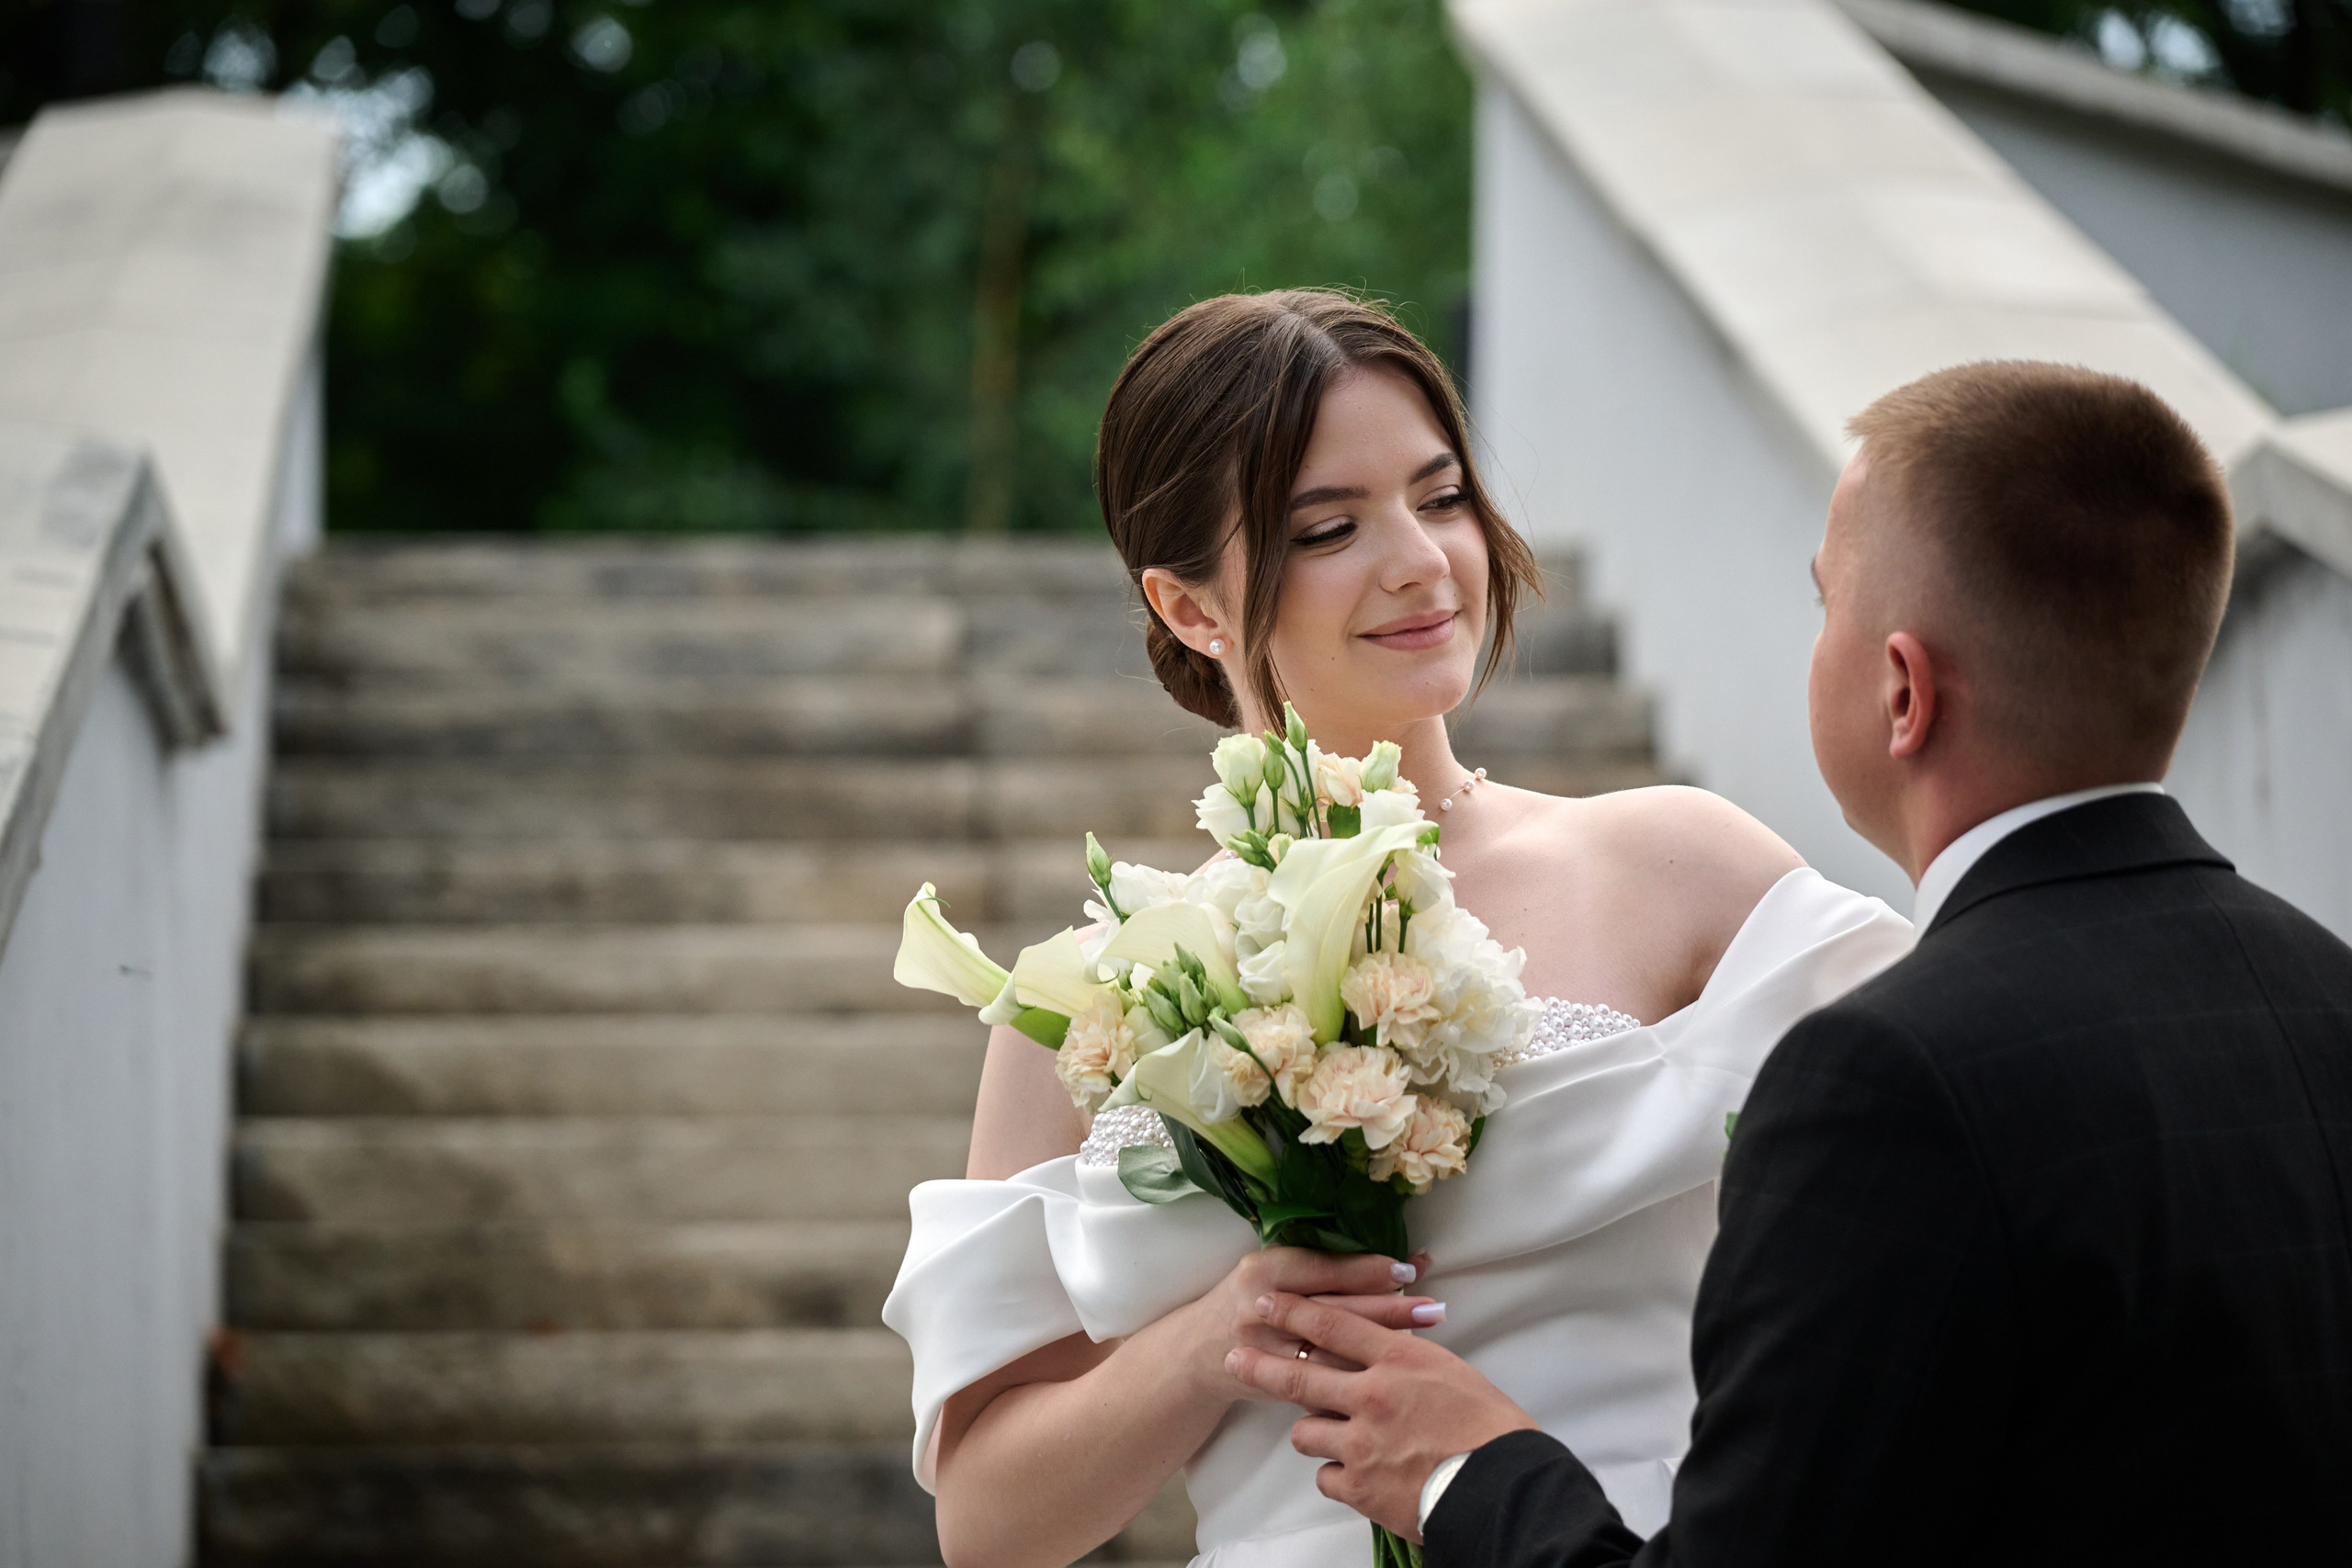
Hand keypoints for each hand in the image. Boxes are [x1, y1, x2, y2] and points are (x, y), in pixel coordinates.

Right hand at [1185, 1250, 1437, 1399]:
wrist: (1197, 1354)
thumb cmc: (1246, 1302)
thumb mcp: (1267, 1271)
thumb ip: (1312, 1267)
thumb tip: (1382, 1259)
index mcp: (1265, 1271)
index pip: (1324, 1268)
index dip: (1367, 1269)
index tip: (1409, 1267)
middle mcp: (1263, 1309)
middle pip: (1336, 1309)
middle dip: (1389, 1308)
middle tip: (1432, 1306)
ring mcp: (1268, 1352)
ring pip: (1334, 1350)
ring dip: (1381, 1344)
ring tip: (1425, 1339)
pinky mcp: (1274, 1385)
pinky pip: (1324, 1383)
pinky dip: (1359, 1377)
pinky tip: (1391, 1373)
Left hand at [1224, 1290, 1539, 1540]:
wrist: (1501, 1489)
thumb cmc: (1490, 1429)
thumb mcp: (1450, 1373)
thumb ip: (1407, 1357)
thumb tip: (1386, 1342)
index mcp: (1399, 1360)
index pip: (1333, 1324)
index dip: (1293, 1310)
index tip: (1266, 1301)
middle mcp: (1373, 1395)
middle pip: (1299, 1373)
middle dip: (1260, 1363)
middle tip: (1234, 1355)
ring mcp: (1362, 1443)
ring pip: (1305, 1430)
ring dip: (1312, 1429)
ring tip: (1326, 1433)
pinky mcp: (1360, 1487)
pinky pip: (1324, 1475)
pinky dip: (1335, 1473)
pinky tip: (1352, 1473)